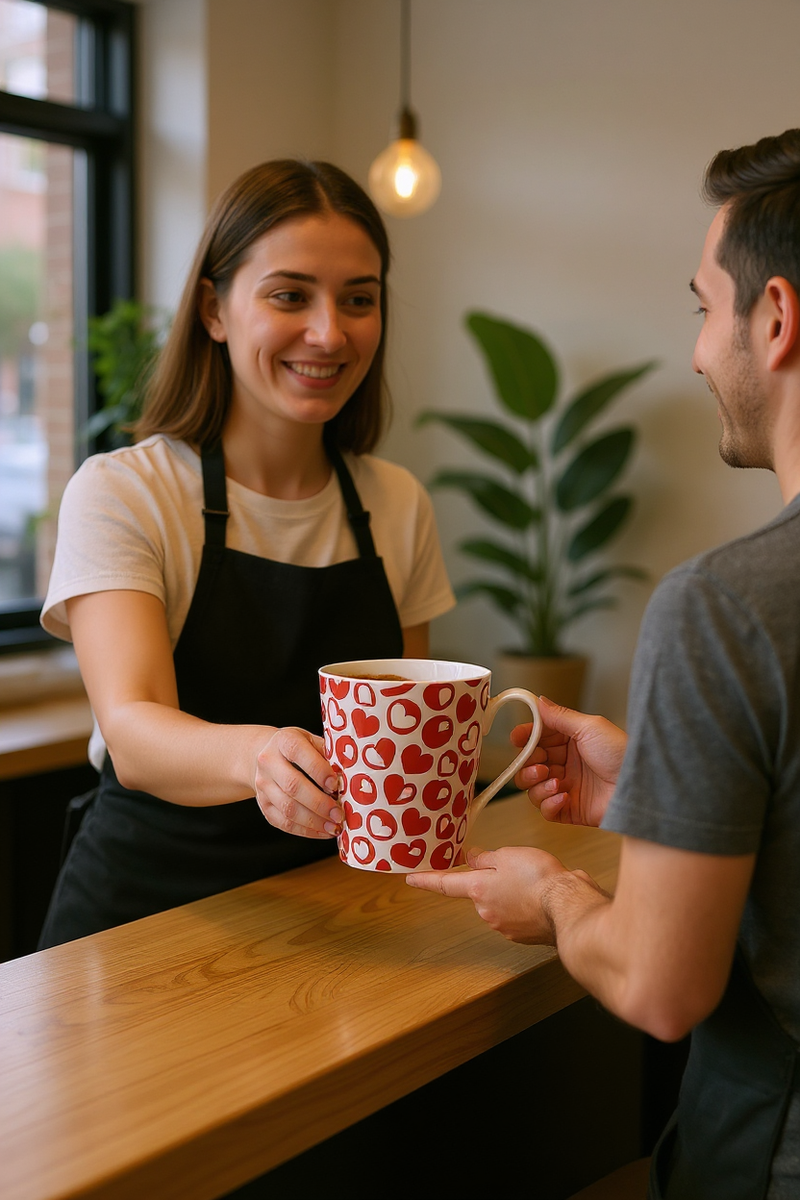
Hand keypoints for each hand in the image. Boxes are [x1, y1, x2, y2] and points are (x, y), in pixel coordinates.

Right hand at [254, 727, 342, 838]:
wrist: (268, 755)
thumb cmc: (300, 749)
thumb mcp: (313, 742)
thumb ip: (329, 755)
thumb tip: (351, 777)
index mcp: (284, 741)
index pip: (298, 753)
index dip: (318, 770)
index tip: (336, 785)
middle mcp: (268, 762)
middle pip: (292, 786)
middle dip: (319, 803)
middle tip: (339, 813)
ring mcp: (263, 785)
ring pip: (287, 808)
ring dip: (314, 821)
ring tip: (334, 826)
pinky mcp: (264, 805)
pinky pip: (283, 823)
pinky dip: (306, 831)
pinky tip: (323, 831)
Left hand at [406, 845, 606, 943]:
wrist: (568, 907)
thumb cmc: (538, 878)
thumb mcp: (509, 855)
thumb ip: (487, 858)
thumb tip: (472, 859)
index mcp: (478, 889)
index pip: (445, 883)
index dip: (426, 879)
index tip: (409, 878)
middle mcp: (486, 912)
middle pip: (480, 891)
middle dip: (492, 879)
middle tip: (516, 865)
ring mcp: (504, 926)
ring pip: (501, 902)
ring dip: (512, 891)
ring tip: (536, 879)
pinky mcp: (523, 935)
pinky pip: (518, 914)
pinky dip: (526, 904)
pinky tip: (543, 895)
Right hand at [511, 696, 626, 826]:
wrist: (639, 786)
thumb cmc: (621, 753)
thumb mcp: (590, 727)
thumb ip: (560, 717)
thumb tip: (538, 701)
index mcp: (569, 742)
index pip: (536, 738)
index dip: (524, 738)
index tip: (518, 738)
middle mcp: (564, 764)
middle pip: (528, 764)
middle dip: (527, 764)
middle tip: (539, 764)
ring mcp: (565, 787)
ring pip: (532, 788)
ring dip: (535, 785)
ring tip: (554, 781)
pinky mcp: (569, 809)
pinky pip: (545, 810)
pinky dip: (549, 803)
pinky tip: (563, 795)